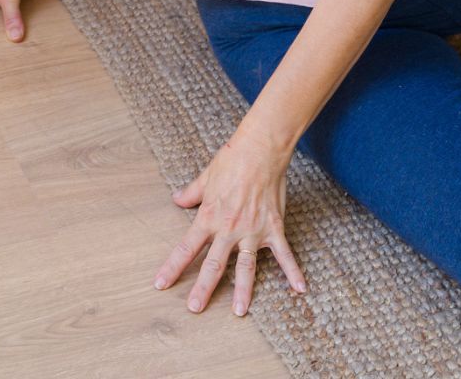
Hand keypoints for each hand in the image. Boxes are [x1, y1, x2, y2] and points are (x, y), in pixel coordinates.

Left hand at [153, 134, 307, 316]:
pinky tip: (299, 289)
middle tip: (195, 308)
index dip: (172, 268)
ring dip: (242, 290)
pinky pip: (284, 254)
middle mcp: (229, 229)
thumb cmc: (232, 160)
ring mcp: (252, 231)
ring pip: (246, 266)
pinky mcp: (273, 228)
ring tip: (239, 311)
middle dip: (203, 288)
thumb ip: (191, 193)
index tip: (161, 284)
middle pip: (213, 264)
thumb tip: (177, 199)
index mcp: (209, 217)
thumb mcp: (205, 177)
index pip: (186, 248)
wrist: (261, 149)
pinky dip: (292, 272)